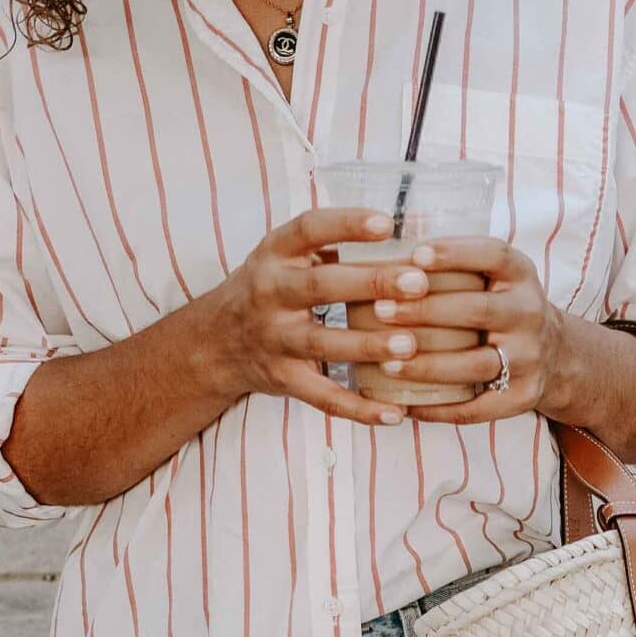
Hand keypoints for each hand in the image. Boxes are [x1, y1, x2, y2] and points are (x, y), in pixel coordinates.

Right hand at [203, 206, 446, 427]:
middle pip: (321, 286)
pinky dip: (360, 409)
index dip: (346, 224)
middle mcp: (270, 293)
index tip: (386, 223)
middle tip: (417, 283)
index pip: (309, 229)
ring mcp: (275, 339)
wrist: (217, 341)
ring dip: (367, 345)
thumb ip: (332, 246)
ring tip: (410, 344)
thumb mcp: (286, 257)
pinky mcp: (284, 379)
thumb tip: (403, 233)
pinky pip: (324, 397)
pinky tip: (395, 413)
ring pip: (323, 343)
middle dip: (371, 284)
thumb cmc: (270, 289)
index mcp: (275, 254)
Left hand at [366, 237, 570, 423]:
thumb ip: (457, 265)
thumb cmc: (502, 306)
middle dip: (425, 311)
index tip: (415, 255)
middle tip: (381, 311)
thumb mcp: (496, 276)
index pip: (492, 255)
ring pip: (473, 365)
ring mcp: (529, 358)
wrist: (555, 354)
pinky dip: (439, 410)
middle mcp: (529, 314)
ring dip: (427, 366)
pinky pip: (477, 409)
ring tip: (387, 363)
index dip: (454, 254)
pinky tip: (407, 406)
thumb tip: (390, 257)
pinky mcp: (523, 397)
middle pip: (476, 311)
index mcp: (522, 275)